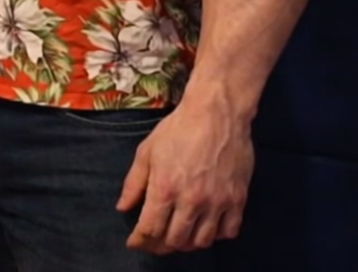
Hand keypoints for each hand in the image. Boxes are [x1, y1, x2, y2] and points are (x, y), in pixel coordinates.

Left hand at [116, 94, 254, 252]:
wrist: (216, 115)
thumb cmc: (177, 130)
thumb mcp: (147, 152)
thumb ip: (134, 183)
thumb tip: (123, 207)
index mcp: (165, 188)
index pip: (150, 229)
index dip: (140, 240)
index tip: (135, 243)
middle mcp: (191, 200)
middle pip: (175, 240)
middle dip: (160, 246)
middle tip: (155, 242)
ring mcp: (217, 202)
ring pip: (201, 241)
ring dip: (187, 244)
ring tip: (179, 237)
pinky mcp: (238, 200)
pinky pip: (228, 232)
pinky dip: (215, 236)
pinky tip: (206, 228)